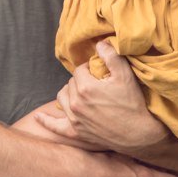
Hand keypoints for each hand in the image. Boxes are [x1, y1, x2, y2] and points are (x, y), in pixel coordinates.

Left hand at [31, 39, 171, 157]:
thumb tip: (99, 43)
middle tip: (95, 84)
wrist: (138, 134)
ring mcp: (74, 119)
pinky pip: (55, 126)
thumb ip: (111, 56)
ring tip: (80, 93)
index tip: (99, 73)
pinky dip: (46, 121)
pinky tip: (38, 117)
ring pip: (62, 98)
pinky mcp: (75, 132)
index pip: (79, 70)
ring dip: (69, 93)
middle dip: (80, 81)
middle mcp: (75, 103)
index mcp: (85, 87)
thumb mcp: (125, 75)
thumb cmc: (133, 103)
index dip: (90, 69)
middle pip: (70, 83)